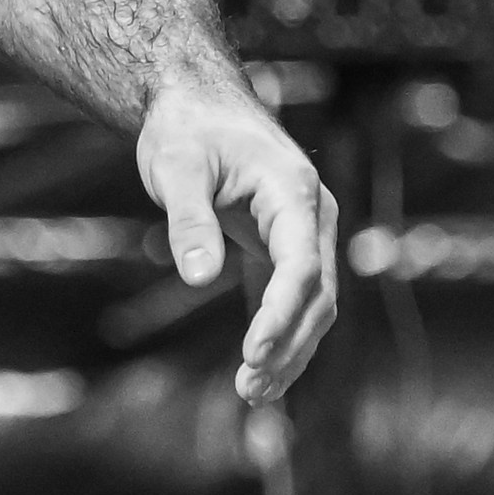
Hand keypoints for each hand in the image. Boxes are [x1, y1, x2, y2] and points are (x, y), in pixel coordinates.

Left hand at [135, 68, 337, 403]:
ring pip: (316, 304)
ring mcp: (308, 231)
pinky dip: (285, 334)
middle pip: (318, 296)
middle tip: (248, 388)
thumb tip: (199, 280)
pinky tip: (262, 371)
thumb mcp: (176, 167)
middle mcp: (313, 215)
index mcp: (295, 192)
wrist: (197, 101)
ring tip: (252, 393)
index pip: (301, 267)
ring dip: (290, 350)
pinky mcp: (291, 245)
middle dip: (287, 346)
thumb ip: (189, 221)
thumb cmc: (186, 128)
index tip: (253, 354)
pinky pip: (299, 298)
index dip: (281, 316)